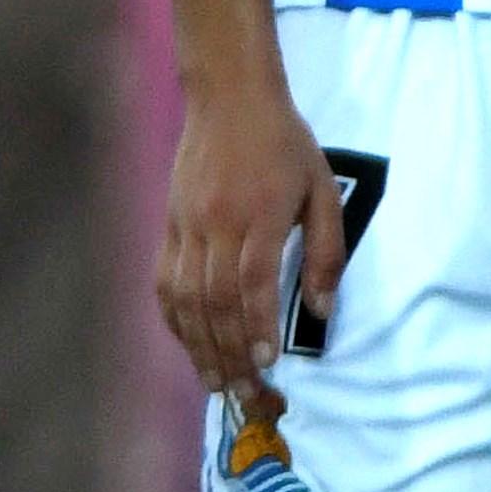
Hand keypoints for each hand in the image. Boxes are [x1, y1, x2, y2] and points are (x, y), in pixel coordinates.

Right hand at [157, 72, 346, 413]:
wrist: (230, 98)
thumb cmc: (285, 145)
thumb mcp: (322, 190)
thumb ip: (325, 252)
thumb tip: (321, 309)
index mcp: (259, 214)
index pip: (252, 282)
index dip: (257, 326)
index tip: (266, 363)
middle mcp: (217, 224)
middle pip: (216, 301)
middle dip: (230, 353)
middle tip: (245, 393)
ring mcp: (186, 226)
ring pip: (186, 299)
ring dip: (200, 346)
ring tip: (217, 383)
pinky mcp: (169, 226)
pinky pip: (166, 282)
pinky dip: (175, 319)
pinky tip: (189, 345)